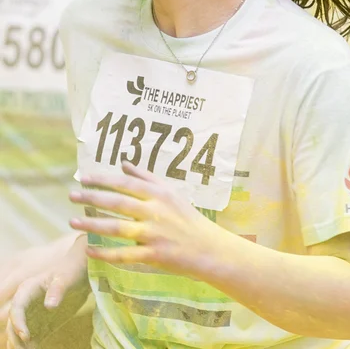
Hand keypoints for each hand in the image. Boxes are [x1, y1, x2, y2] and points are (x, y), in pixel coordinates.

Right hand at [7, 235, 89, 348]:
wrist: (81, 274)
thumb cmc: (72, 271)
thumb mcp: (67, 277)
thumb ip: (58, 289)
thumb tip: (49, 305)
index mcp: (28, 289)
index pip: (17, 307)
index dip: (18, 322)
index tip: (26, 335)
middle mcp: (26, 303)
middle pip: (13, 323)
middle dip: (15, 338)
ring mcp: (32, 315)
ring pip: (18, 333)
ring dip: (19, 345)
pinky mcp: (41, 324)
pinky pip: (31, 338)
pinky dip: (30, 346)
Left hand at [69, 161, 220, 276]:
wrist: (208, 248)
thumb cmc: (188, 219)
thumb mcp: (171, 193)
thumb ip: (147, 177)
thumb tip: (123, 162)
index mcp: (159, 194)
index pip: (126, 183)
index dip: (103, 179)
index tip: (83, 178)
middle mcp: (155, 211)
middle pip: (118, 202)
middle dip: (92, 198)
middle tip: (72, 196)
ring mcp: (153, 234)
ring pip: (117, 228)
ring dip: (92, 225)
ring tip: (72, 222)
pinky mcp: (153, 255)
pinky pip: (124, 254)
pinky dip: (105, 253)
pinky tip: (89, 250)